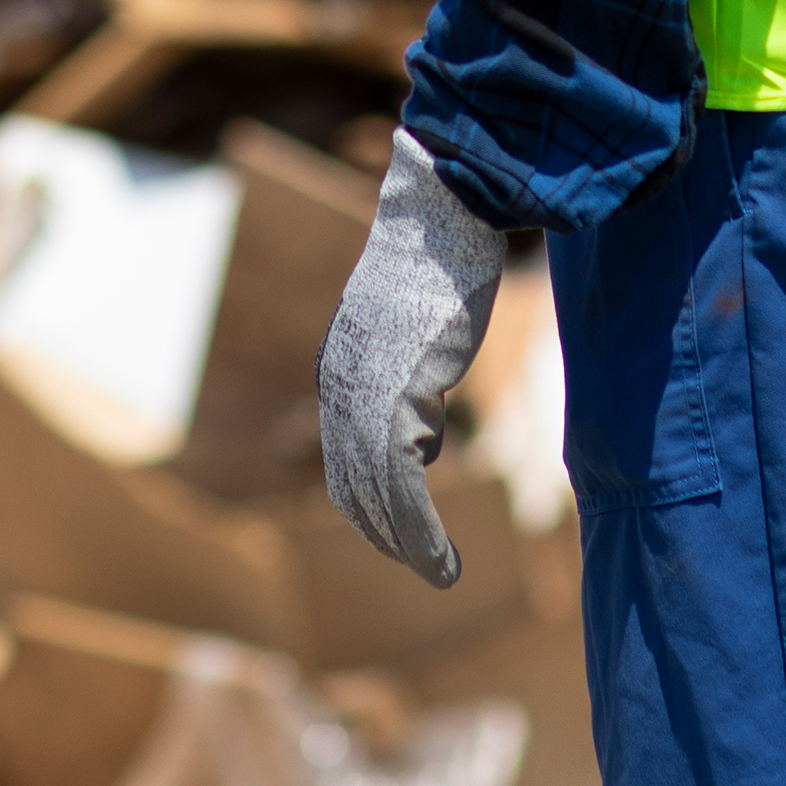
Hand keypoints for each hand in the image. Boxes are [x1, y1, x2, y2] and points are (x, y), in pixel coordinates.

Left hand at [316, 133, 506, 586]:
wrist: (445, 212)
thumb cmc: (441, 256)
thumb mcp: (414, 326)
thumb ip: (409, 376)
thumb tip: (423, 429)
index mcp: (341, 369)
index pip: (344, 457)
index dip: (373, 502)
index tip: (406, 531)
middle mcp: (340, 388)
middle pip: (351, 486)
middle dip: (386, 533)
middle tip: (424, 566)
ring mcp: (362, 395)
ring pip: (377, 497)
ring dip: (407, 545)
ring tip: (440, 574)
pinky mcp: (395, 398)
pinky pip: (401, 487)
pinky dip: (420, 533)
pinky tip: (443, 558)